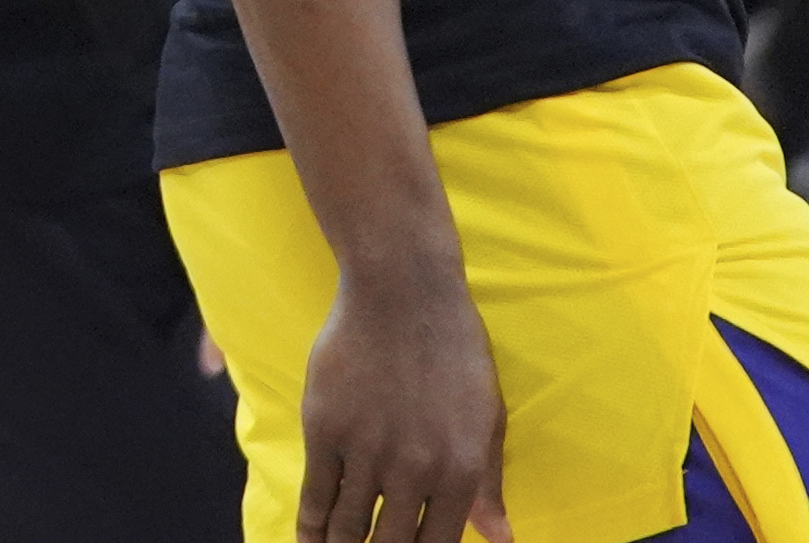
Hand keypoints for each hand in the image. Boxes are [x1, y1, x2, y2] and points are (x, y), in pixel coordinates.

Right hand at [293, 260, 509, 542]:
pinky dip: (310, 525)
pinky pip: (315, 493)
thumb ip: (488, 483)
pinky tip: (309, 538)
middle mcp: (414, 469)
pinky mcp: (325, 427)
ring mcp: (366, 450)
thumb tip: (499, 538)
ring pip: (348, 527)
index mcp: (461, 471)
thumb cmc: (454, 350)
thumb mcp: (487, 417)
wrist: (402, 290)